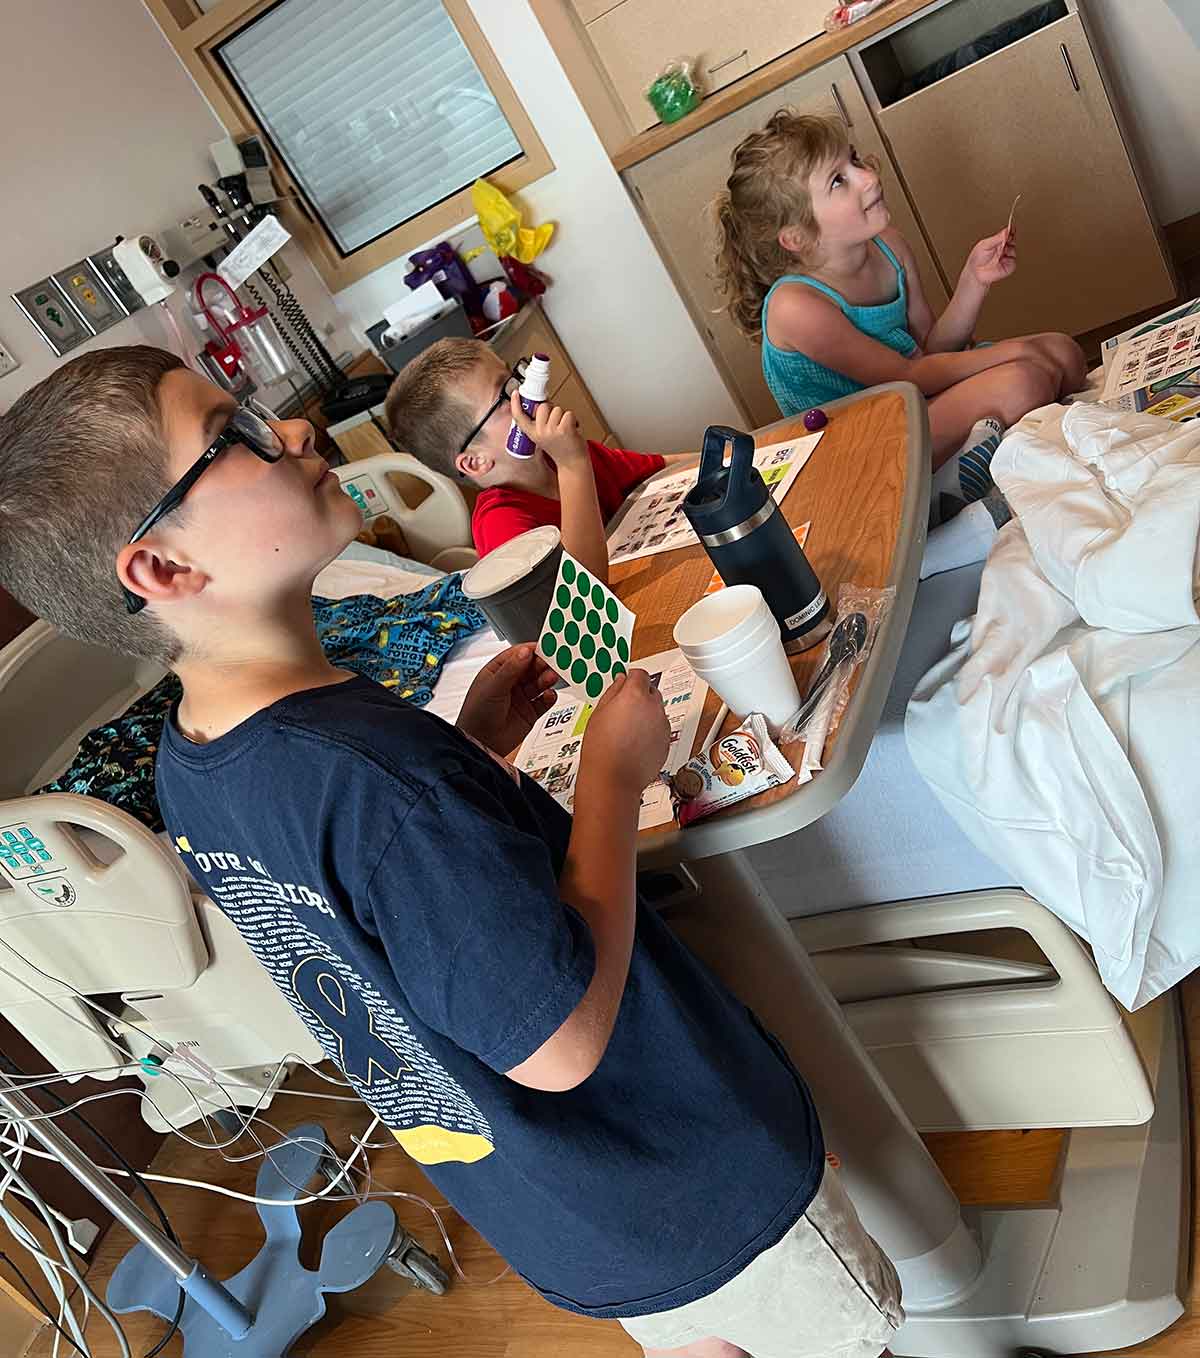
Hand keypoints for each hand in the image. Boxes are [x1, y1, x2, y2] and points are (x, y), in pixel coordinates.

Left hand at [457, 645, 558, 755]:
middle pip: (532, 667)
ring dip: (547, 678)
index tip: (546, 647)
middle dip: (543, 664)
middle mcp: (510, 682)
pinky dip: (550, 696)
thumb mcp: (493, 687)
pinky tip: (549, 694)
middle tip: (554, 661)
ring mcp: (521, 697)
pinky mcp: (530, 712)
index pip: (518, 655)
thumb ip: (511, 669)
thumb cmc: (476, 715)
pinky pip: (545, 701)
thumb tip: (525, 651)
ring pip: (540, 682)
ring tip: (552, 677)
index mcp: (497, 671)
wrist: (480, 744)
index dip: (532, 651)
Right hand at [510, 392, 589, 471]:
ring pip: (557, 409)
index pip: (520, 417)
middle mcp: (540, 432)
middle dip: (552, 410)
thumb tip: (544, 404)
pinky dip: (574, 419)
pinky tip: (573, 429)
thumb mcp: (543, 438)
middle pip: (543, 406)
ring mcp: (552, 431)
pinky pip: (568, 413)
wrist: (573, 464)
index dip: (516, 404)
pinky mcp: (565, 429)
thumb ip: (540, 423)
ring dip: (563, 416)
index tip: (515, 393)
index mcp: (532, 434)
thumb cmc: (561, 449)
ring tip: (565, 429)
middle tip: (557, 423)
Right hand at [580, 669, 670, 793]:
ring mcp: (663, 725)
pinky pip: (660, 728)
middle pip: (651, 690)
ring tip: (627, 730)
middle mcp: (653, 707)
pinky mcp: (667, 741)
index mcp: (635, 695)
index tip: (626, 682)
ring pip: (657, 710)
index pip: (640, 674)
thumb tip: (621, 681)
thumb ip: (613, 691)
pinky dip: (651, 730)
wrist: (613, 779)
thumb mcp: (598, 712)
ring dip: (646, 714)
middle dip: (640, 695)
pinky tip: (635, 741)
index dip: (631, 677)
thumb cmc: (602, 750)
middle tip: (624, 708)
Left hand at [964, 226, 1016, 288]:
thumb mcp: (985, 244)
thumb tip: (1006, 231)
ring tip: (999, 252)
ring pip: (1013, 250)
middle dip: (1009, 240)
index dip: (1010, 231)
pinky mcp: (1009, 266)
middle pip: (1012, 240)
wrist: (975, 273)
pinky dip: (1007, 260)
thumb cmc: (977, 259)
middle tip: (1005, 240)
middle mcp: (1003, 248)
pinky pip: (1012, 261)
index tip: (1011, 229)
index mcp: (997, 241)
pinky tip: (1001, 260)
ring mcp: (1006, 257)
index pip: (1007, 234)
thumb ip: (996, 238)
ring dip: (1007, 250)